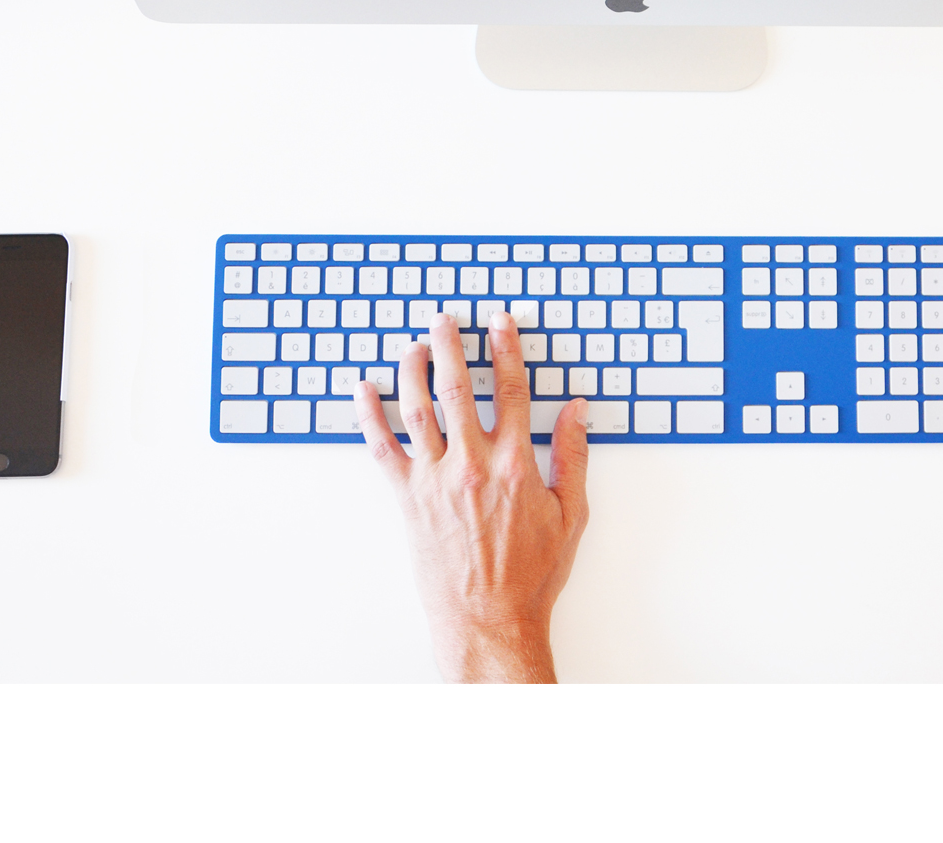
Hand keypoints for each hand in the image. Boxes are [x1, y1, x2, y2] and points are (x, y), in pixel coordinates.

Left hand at [353, 310, 589, 682]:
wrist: (489, 621)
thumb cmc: (530, 575)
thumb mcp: (571, 515)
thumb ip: (573, 456)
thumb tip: (578, 409)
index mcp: (516, 464)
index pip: (511, 389)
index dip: (505, 349)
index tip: (499, 321)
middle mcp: (473, 464)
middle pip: (458, 388)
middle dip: (450, 346)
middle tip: (444, 319)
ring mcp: (436, 481)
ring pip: (418, 409)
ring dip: (413, 369)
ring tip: (413, 346)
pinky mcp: (408, 500)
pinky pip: (382, 448)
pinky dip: (369, 415)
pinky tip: (363, 390)